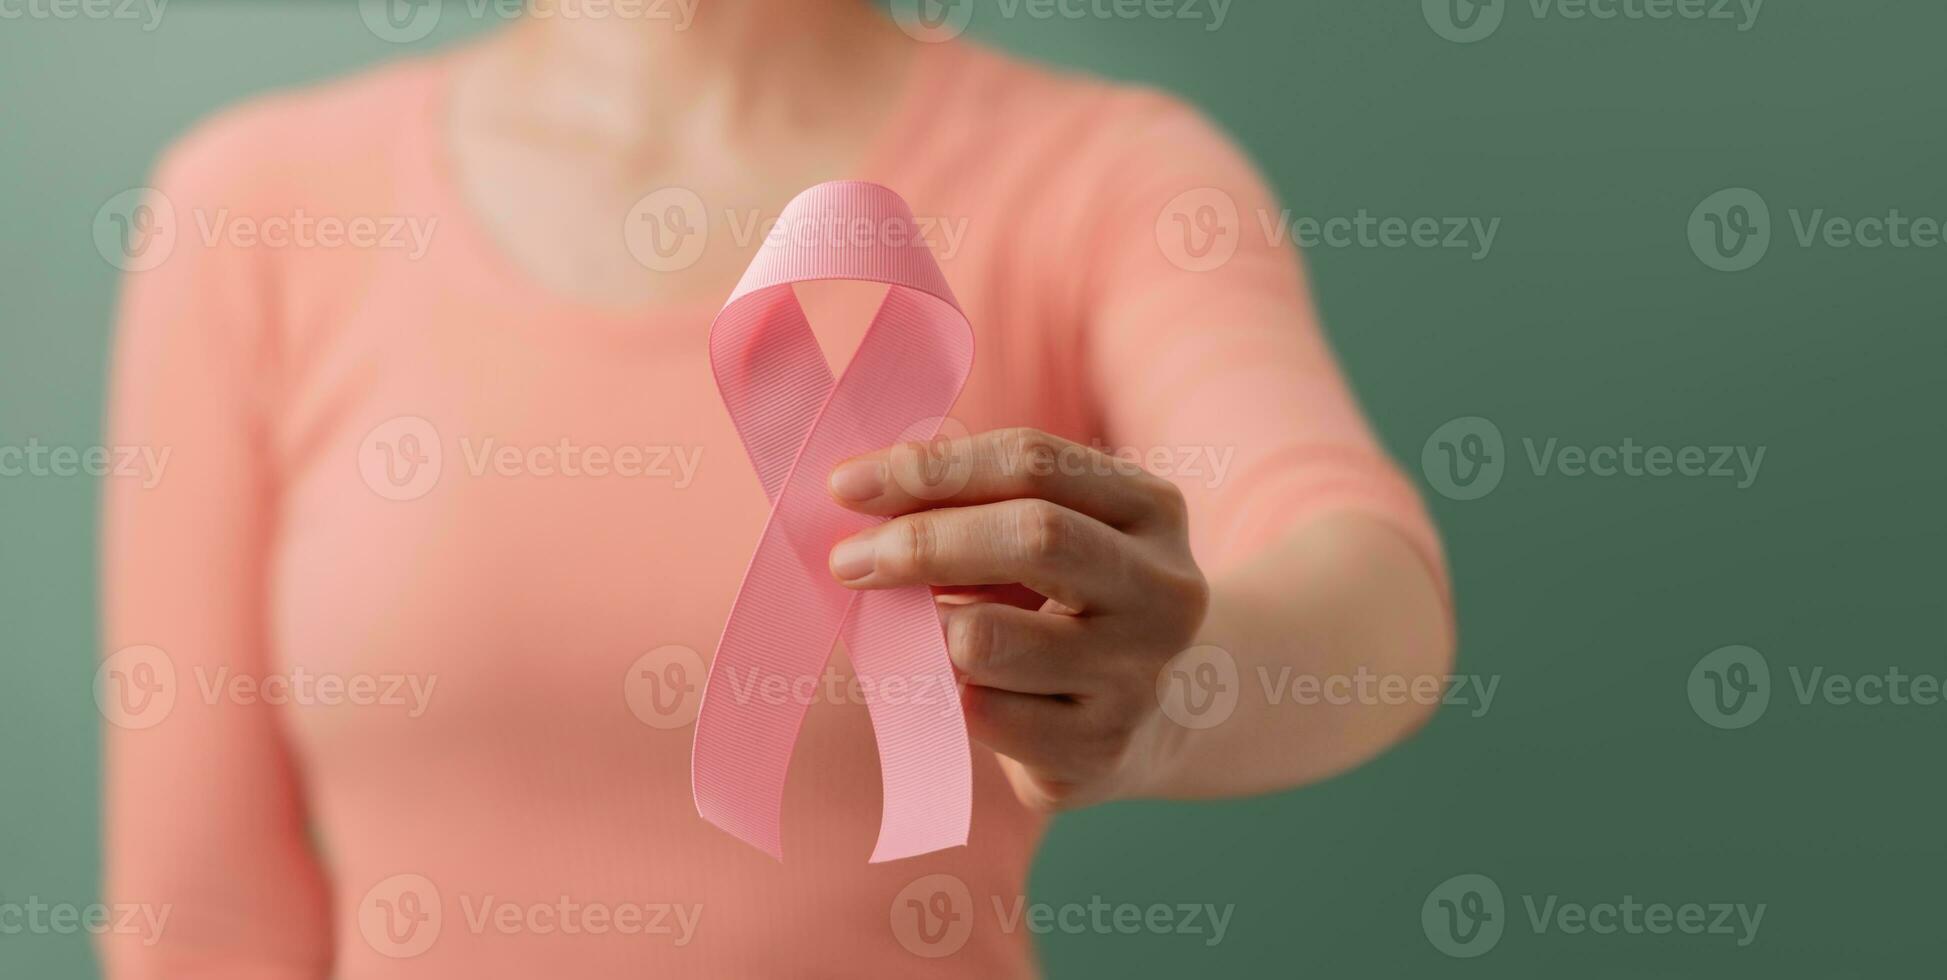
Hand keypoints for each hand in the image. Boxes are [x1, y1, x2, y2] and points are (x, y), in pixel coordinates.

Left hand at [827, 427, 1210, 809]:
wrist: (1158, 724)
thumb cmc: (1075, 607)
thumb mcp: (1059, 536)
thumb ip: (982, 506)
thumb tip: (863, 498)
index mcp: (1153, 511)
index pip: (1034, 462)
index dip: (932, 468)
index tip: (847, 485)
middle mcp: (1164, 591)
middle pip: (1033, 536)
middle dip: (922, 542)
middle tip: (848, 559)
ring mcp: (1139, 677)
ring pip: (989, 638)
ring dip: (926, 629)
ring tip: (918, 629)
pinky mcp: (1098, 751)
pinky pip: (981, 712)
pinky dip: (946, 693)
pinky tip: (958, 687)